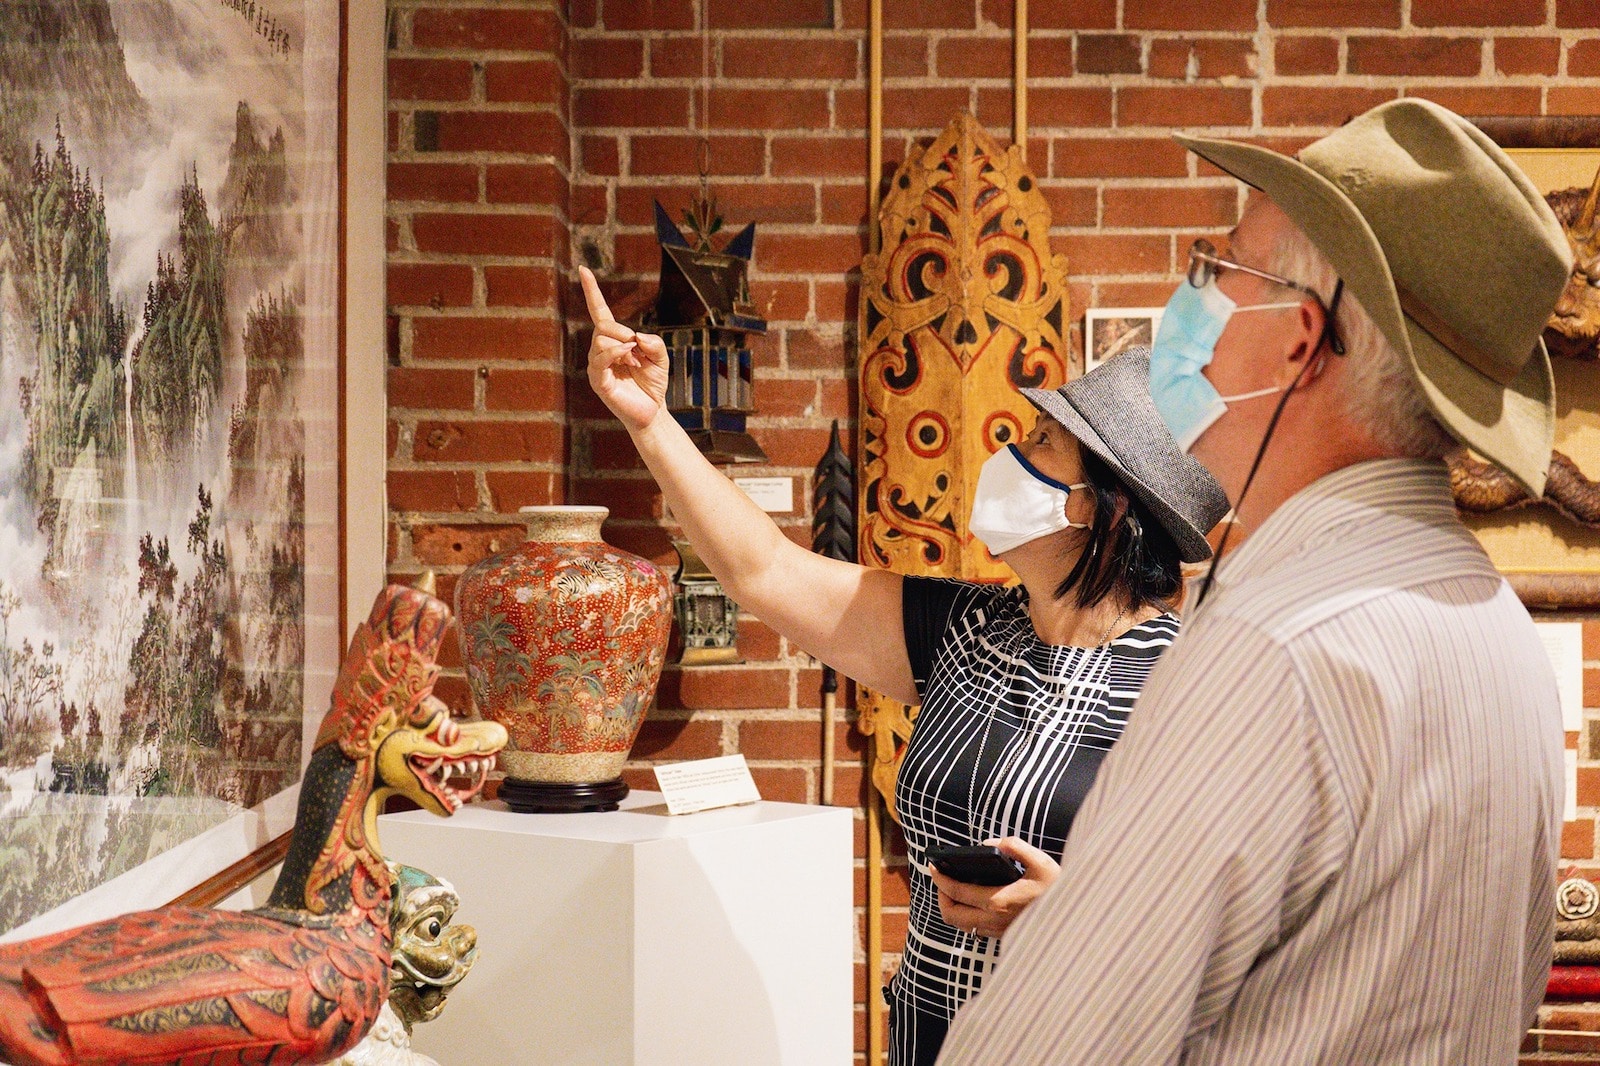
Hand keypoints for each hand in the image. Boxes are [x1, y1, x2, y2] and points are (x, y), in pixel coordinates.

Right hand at [579, 265, 670, 432]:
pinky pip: (600, 358)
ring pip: (600, 339)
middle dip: (622, 330)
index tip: (584, 269)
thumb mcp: (661, 357)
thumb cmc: (653, 384)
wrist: (653, 411)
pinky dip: (615, 352)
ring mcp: (596, 365)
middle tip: (636, 347)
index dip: (592, 291)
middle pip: (602, 325)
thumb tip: (636, 336)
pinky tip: (629, 355)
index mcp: (614, 341)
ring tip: (635, 362)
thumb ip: (654, 342)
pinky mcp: (597, 380)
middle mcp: (600, 350)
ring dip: (623, 345)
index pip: (599, 312)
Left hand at [930, 837, 1059, 939]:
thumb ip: (1015, 847)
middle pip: (952, 915)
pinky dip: (968, 915)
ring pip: (963, 926)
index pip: (957, 892)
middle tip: (942, 880)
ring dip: (953, 908)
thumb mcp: (1041, 862)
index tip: (933, 866)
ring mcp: (999, 931)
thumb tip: (991, 843)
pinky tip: (975, 900)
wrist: (1078, 918)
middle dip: (941, 897)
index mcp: (999, 901)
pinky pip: (976, 930)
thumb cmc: (1060, 890)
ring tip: (955, 889)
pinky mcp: (1005, 936)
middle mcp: (995, 920)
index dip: (941, 879)